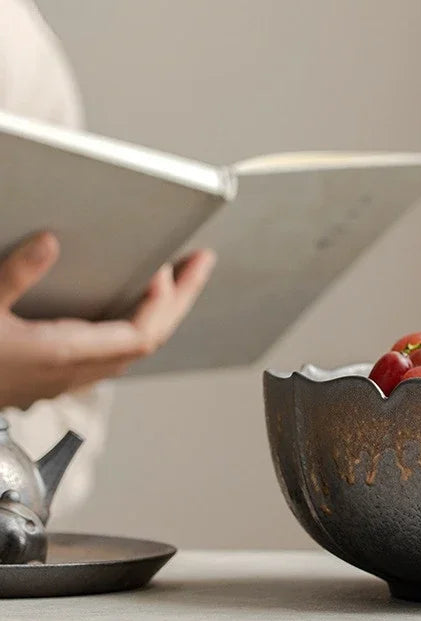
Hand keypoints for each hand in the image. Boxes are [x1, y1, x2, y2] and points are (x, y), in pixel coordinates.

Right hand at [0, 232, 215, 409]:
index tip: (168, 269)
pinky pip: (113, 351)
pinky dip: (134, 323)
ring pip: (135, 347)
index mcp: (62, 355)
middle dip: (182, 299)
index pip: (141, 334)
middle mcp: (74, 371)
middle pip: (151, 339)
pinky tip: (131, 305)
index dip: (163, 302)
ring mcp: (67, 377)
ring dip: (162, 311)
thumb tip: (50, 244)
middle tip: (202, 263)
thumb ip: (14, 275)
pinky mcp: (55, 374)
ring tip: (178, 278)